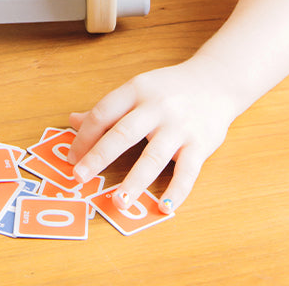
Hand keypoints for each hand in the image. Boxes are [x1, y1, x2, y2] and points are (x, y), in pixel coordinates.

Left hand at [66, 58, 237, 213]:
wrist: (217, 80)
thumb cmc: (170, 89)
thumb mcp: (138, 89)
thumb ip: (109, 108)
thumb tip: (73, 121)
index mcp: (137, 90)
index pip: (104, 113)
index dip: (84, 137)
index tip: (71, 159)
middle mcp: (156, 107)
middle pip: (123, 133)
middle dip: (99, 157)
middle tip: (79, 178)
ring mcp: (179, 126)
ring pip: (153, 156)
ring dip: (135, 181)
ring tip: (118, 201)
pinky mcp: (200, 144)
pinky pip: (188, 172)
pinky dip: (176, 191)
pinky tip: (163, 207)